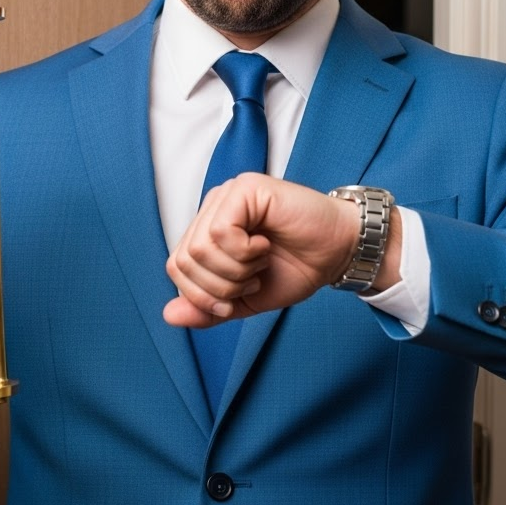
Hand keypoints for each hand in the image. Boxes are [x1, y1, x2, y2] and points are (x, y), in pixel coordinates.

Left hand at [164, 174, 399, 327]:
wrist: (337, 253)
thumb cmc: (296, 267)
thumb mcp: (244, 300)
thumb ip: (208, 309)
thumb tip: (168, 315)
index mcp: (207, 230)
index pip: (176, 268)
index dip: (202, 296)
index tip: (235, 301)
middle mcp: (212, 208)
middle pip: (185, 260)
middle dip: (220, 287)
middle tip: (251, 281)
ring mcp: (227, 195)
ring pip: (201, 248)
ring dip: (235, 270)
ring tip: (260, 262)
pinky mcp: (245, 189)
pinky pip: (221, 232)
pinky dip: (244, 252)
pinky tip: (264, 246)